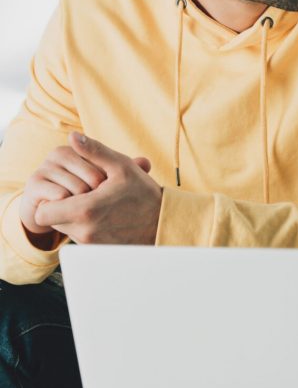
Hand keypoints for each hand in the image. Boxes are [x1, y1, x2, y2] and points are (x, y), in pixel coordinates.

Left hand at [30, 133, 160, 245]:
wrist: (165, 223)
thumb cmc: (144, 194)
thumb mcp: (122, 166)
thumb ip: (94, 151)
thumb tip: (73, 136)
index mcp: (85, 210)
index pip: (42, 213)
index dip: (50, 200)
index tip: (66, 190)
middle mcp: (84, 232)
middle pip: (52, 221)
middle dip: (62, 207)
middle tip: (83, 195)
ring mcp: (91, 244)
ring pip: (65, 229)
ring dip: (74, 217)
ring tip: (97, 204)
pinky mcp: (98, 251)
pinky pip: (80, 238)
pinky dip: (87, 227)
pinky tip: (105, 216)